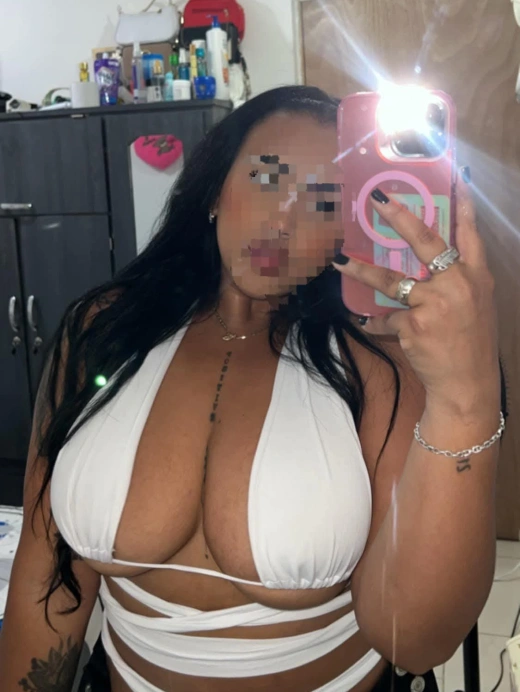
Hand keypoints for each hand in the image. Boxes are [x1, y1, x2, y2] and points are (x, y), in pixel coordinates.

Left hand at [333, 170, 499, 411]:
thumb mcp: (475, 305)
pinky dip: (375, 323)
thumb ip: (457, 281)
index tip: (456, 178)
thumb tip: (429, 266)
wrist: (467, 384)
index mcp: (476, 277)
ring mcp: (435, 304)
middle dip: (400, 217)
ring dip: (361, 272)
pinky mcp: (415, 326)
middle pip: (426, 242)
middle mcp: (457, 285)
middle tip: (378, 200)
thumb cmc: (471, 344)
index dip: (462, 207)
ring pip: (391, 280)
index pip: (470, 235)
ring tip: (339, 262)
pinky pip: (386, 319)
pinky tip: (368, 323)